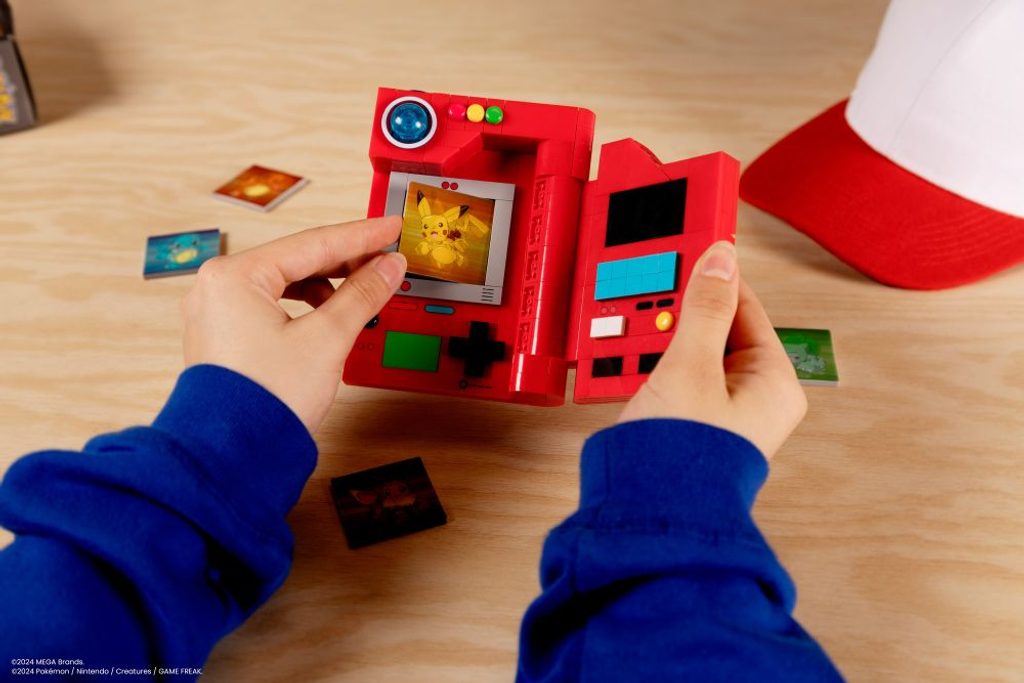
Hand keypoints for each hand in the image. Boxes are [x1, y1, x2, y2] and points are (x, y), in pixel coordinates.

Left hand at [181, 216, 405, 432]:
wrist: (233, 459)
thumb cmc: (265, 401)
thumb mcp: (327, 339)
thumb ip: (362, 294)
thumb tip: (388, 268)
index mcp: (234, 277)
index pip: (312, 244)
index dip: (360, 236)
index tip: (389, 228)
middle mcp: (218, 290)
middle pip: (296, 260)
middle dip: (345, 261)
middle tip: (385, 257)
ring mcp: (218, 316)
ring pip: (284, 284)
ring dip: (327, 285)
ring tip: (364, 290)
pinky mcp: (226, 340)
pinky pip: (272, 306)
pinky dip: (306, 307)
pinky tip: (332, 315)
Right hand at [617, 241, 805, 459]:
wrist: (648, 513)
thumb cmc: (682, 455)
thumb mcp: (691, 365)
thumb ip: (704, 308)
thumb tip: (721, 260)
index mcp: (773, 384)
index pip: (746, 309)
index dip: (714, 278)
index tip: (690, 249)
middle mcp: (753, 399)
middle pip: (715, 331)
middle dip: (678, 313)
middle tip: (651, 294)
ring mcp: (721, 414)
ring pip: (690, 353)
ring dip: (659, 339)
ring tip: (635, 331)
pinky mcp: (690, 424)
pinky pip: (675, 378)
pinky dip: (652, 364)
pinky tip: (630, 358)